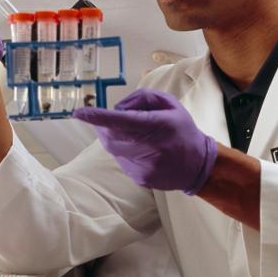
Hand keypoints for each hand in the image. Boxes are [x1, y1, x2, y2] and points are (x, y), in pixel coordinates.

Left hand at [73, 88, 217, 194]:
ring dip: (114, 138)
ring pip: (114, 149)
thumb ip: (143, 98)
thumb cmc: (182, 130)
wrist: (198, 165)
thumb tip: (118, 107)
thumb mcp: (169, 104)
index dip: (97, 117)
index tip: (79, 113)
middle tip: (105, 120)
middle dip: (102, 126)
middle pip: (111, 136)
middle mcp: (150, 148)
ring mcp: (144, 166)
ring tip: (132, 135)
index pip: (121, 121)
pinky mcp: (140, 178)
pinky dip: (123, 151)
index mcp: (158, 126)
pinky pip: (121, 161)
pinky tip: (140, 150)